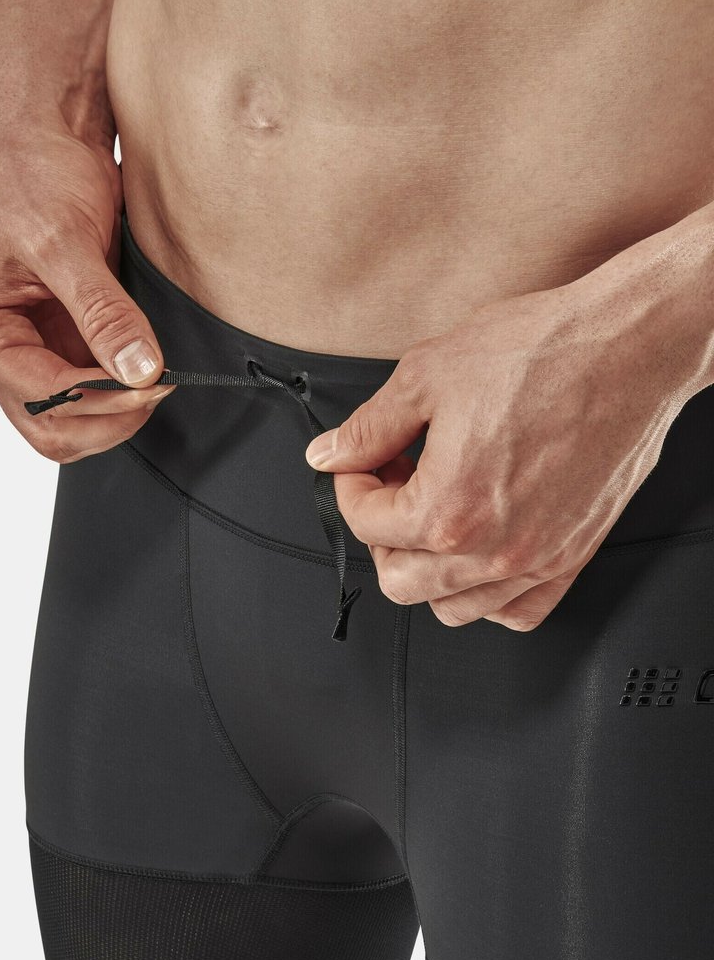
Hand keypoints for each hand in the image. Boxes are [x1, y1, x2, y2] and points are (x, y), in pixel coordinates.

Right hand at [0, 127, 174, 462]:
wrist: (46, 132)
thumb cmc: (32, 170)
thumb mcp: (66, 241)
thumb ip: (103, 313)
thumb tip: (138, 370)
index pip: (40, 399)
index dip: (100, 399)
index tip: (152, 382)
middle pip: (52, 427)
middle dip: (108, 417)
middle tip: (159, 387)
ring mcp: (28, 350)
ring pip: (74, 419)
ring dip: (118, 409)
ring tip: (157, 376)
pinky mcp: (60, 341)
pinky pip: (92, 388)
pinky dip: (123, 388)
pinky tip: (148, 366)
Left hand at [304, 282, 684, 630]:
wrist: (629, 348)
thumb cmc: (545, 352)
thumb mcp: (429, 375)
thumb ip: (369, 427)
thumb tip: (330, 453)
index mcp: (449, 509)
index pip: (366, 524)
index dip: (351, 484)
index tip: (361, 463)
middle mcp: (493, 548)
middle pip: (399, 580)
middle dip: (381, 534)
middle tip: (392, 489)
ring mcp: (536, 560)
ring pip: (452, 608)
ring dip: (427, 569)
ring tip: (434, 517)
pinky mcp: (571, 557)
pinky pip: (518, 611)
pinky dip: (488, 595)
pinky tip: (480, 551)